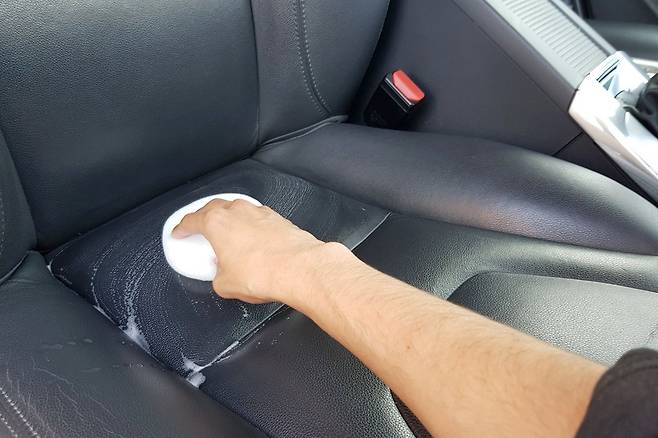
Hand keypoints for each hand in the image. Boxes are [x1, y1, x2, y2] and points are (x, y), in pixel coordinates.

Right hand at [171, 198, 347, 303]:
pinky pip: (257, 217)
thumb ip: (218, 276)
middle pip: (214, 208)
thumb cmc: (264, 273)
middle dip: (204, 216)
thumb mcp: (226, 285)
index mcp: (216, 223)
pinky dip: (250, 225)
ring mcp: (260, 212)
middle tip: (199, 226)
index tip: (179, 232)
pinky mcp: (279, 219)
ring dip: (229, 218)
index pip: (191, 221)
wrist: (299, 269)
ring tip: (227, 231)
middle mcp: (237, 211)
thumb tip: (223, 275)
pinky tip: (253, 237)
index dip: (182, 228)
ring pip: (237, 208)